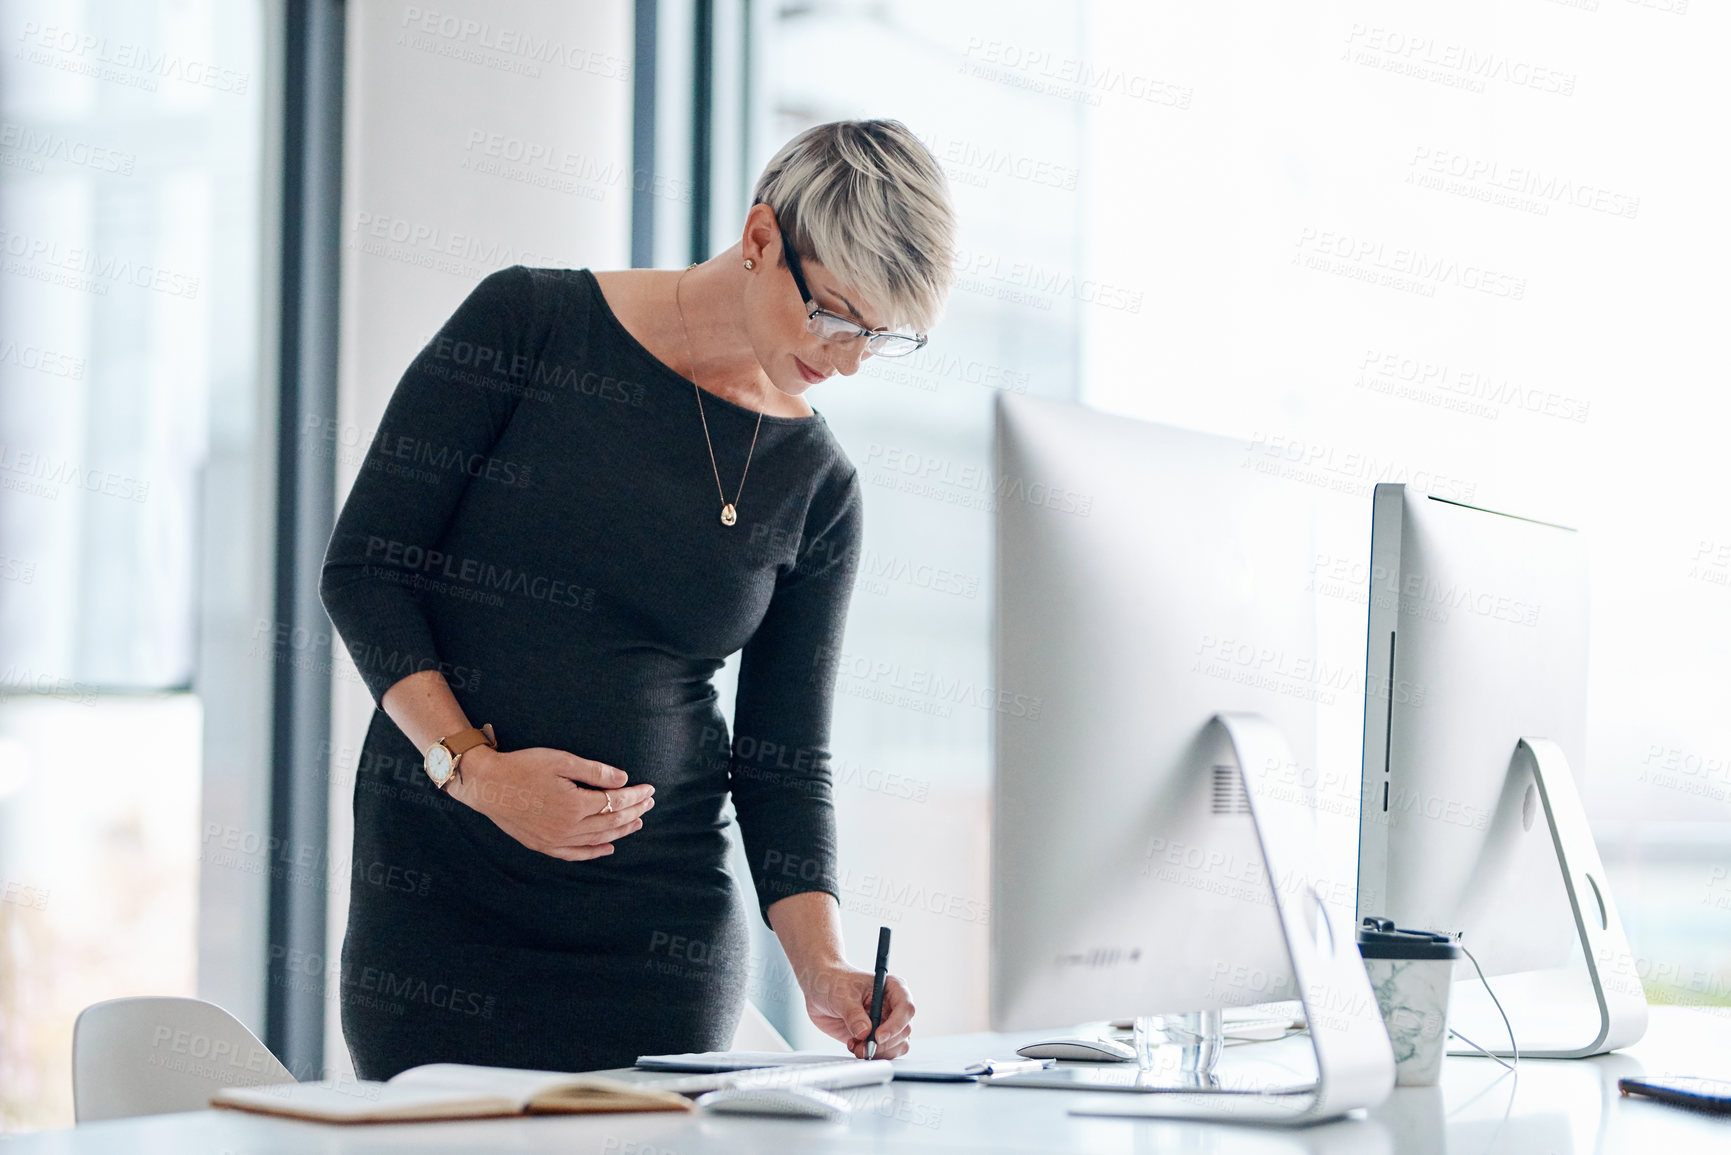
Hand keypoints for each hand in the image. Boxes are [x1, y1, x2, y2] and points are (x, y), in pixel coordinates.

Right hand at [447, 745, 652, 860]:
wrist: (487, 784)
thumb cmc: (523, 766)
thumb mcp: (561, 760)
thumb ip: (595, 771)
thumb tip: (623, 780)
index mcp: (575, 804)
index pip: (616, 802)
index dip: (635, 796)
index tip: (650, 789)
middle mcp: (568, 827)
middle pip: (611, 822)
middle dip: (634, 812)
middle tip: (649, 803)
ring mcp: (555, 840)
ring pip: (597, 839)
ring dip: (620, 832)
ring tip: (637, 823)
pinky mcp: (543, 845)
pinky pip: (575, 854)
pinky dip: (594, 852)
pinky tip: (608, 848)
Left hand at [796, 962, 914, 1058]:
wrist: (820, 989)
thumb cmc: (834, 981)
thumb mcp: (842, 994)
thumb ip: (854, 1014)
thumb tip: (865, 1032)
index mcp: (892, 988)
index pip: (906, 1008)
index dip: (896, 1025)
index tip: (878, 1036)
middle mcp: (893, 1007)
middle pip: (904, 1031)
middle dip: (883, 1043)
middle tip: (862, 1045)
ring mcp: (885, 1023)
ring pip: (897, 1045)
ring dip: (877, 1051)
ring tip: (856, 1045)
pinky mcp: (875, 1037)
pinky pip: (884, 1052)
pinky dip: (870, 1054)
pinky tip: (854, 1045)